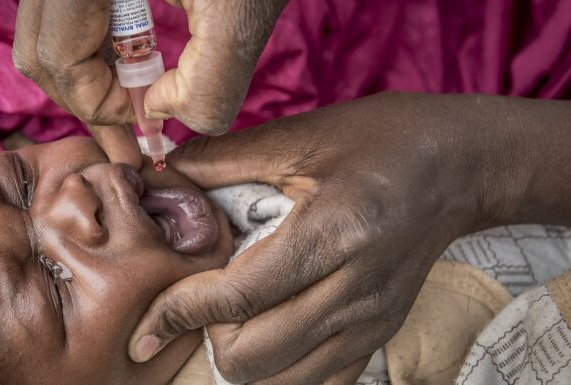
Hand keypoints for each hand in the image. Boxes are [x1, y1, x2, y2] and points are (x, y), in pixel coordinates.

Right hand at [12, 0, 286, 165]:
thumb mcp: (242, 18)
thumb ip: (210, 87)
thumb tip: (156, 112)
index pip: (57, 57)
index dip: (99, 105)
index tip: (145, 119)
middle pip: (39, 48)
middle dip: (86, 96)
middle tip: (131, 123)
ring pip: (45, 33)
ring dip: (88, 74)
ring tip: (135, 94)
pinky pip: (63, 14)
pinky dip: (93, 46)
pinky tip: (133, 60)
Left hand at [127, 92, 570, 383]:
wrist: (460, 168)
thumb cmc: (384, 141)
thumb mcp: (303, 137)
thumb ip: (224, 159)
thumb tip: (162, 175)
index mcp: (333, 233)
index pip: (238, 296)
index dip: (179, 314)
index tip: (144, 330)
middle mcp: (356, 290)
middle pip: (254, 356)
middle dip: (207, 338)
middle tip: (201, 302)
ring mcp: (372, 321)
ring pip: (283, 381)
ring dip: (241, 358)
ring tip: (233, 318)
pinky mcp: (382, 334)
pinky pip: (321, 382)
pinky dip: (281, 370)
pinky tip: (271, 333)